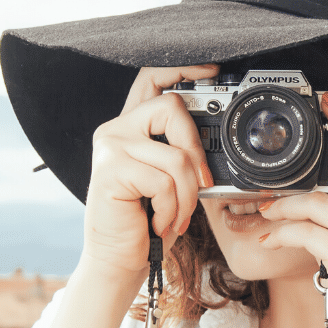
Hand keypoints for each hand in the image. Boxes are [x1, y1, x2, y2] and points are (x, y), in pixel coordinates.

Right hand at [80, 65, 218, 283]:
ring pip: (175, 156)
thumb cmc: (147, 222)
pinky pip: (163, 181)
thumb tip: (217, 143)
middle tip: (200, 183)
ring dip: (186, 196)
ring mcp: (111, 147)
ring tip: (176, 216)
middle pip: (171, 107)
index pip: (152, 79)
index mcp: (132, 127)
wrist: (119, 258)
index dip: (181, 68)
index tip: (211, 70)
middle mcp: (117, 129)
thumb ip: (183, 154)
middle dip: (196, 150)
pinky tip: (158, 220)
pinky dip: (171, 208)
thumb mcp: (171, 181)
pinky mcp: (110, 169)